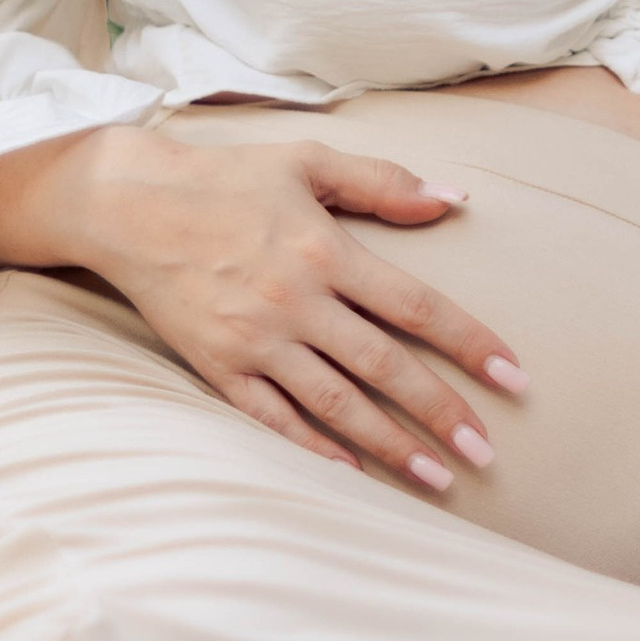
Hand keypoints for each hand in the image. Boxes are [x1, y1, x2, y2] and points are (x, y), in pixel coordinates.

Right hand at [0, 123, 524, 489]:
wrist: (125, 204)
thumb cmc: (226, 178)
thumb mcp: (308, 162)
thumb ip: (383, 182)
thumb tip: (454, 200)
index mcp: (326, 250)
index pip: (417, 307)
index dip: (470, 344)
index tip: (513, 377)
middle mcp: (295, 301)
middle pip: (385, 367)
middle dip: (442, 413)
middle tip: (488, 452)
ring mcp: (255, 340)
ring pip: (336, 404)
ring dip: (391, 445)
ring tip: (438, 478)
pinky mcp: (217, 366)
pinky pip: (272, 418)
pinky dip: (313, 448)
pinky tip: (353, 473)